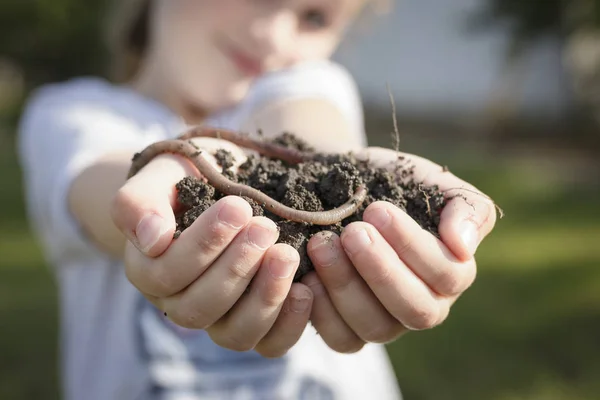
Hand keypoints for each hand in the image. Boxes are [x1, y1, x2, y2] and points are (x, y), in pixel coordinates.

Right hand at [110, 138, 312, 357]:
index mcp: (149, 270)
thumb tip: (153, 239)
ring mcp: (219, 318)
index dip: (205, 244)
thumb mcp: (159, 176)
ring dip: (264, 297)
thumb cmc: (187, 177)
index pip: (168, 273)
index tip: (238, 207)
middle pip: (200, 308)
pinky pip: (270, 344)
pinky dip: (289, 323)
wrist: (220, 182)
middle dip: (237, 268)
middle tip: (266, 227)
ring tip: (286, 254)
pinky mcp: (256, 322)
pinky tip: (306, 288)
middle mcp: (180, 303)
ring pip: (235, 334)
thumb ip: (139, 202)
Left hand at [302, 147, 497, 352]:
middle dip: (380, 270)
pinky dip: (323, 313)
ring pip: (376, 328)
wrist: (343, 184)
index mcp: (452, 273)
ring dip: (345, 286)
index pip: (446, 274)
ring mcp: (386, 322)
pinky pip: (342, 339)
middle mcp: (424, 304)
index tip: (376, 210)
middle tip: (351, 232)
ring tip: (321, 244)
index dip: (411, 245)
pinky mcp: (349, 329)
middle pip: (415, 310)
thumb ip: (466, 209)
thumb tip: (462, 247)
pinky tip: (307, 277)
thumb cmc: (393, 182)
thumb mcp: (432, 181)